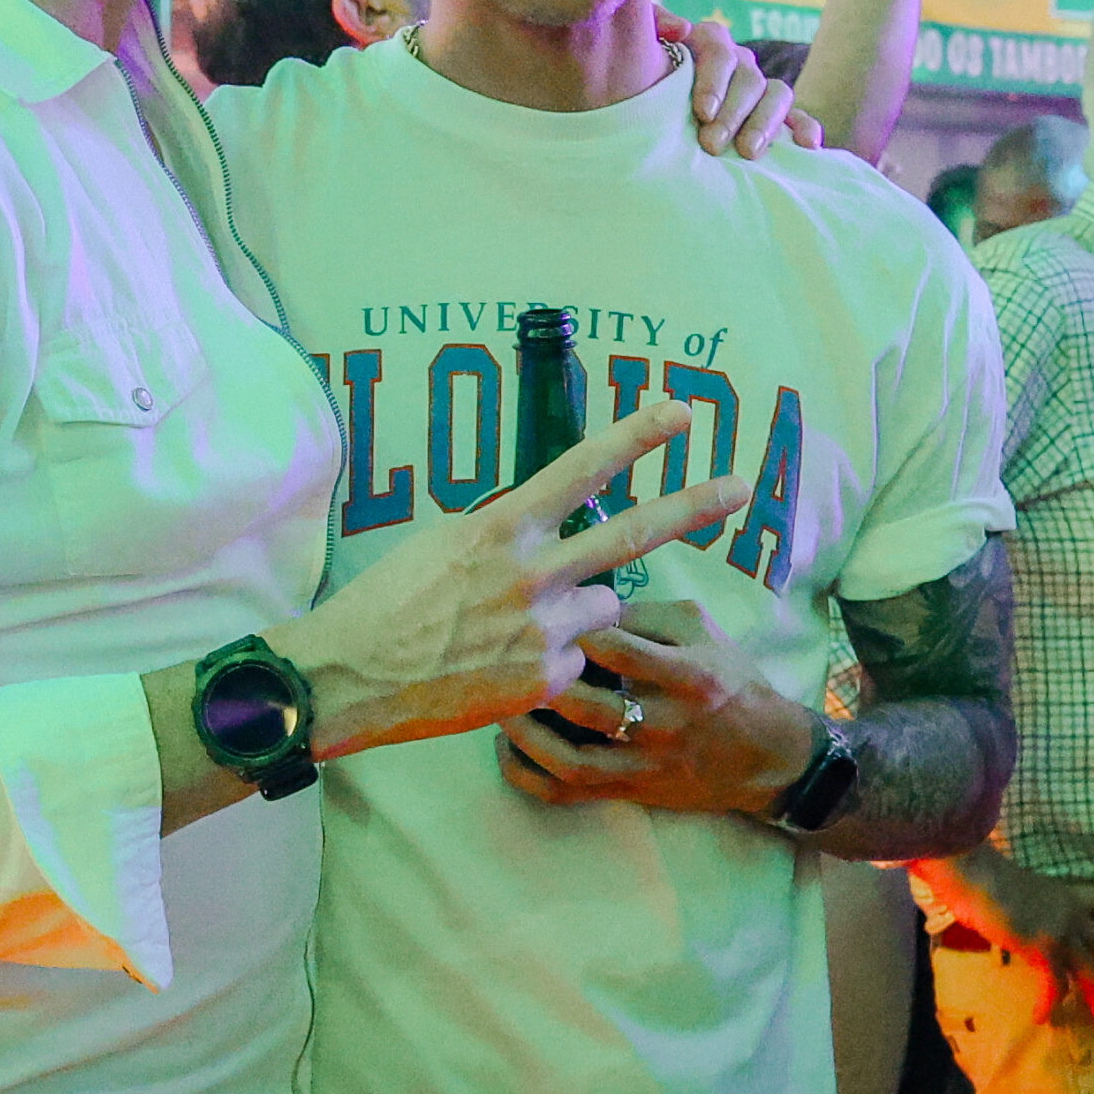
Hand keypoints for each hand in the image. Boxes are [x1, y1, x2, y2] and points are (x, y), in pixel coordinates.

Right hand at [270, 401, 749, 759]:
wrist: (351, 676)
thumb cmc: (386, 602)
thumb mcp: (441, 543)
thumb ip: (501, 533)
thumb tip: (540, 525)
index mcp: (500, 528)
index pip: (581, 469)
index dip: (635, 438)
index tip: (681, 413)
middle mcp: (531, 574)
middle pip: (631, 534)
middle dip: (693, 506)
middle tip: (742, 488)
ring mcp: (543, 630)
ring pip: (603, 605)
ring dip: (581, 610)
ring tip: (516, 625)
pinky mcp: (545, 680)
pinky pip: (578, 660)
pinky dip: (553, 661)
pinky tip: (503, 665)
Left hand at [496, 602, 818, 815]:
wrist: (768, 757)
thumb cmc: (730, 680)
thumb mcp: (700, 629)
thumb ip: (644, 612)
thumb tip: (582, 599)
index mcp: (689, 676)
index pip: (618, 648)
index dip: (571, 626)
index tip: (540, 606)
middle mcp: (665, 724)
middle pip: (587, 706)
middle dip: (539, 680)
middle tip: (504, 653)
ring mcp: (644, 765)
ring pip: (570, 759)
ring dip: (525, 731)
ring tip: (497, 699)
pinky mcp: (629, 791)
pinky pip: (566, 792)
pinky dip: (528, 774)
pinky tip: (507, 745)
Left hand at [655, 14, 818, 157]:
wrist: (645, 118)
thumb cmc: (640, 82)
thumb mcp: (637, 51)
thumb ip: (653, 27)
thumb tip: (681, 29)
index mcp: (705, 44)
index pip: (718, 48)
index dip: (713, 80)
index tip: (702, 112)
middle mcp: (738, 62)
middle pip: (748, 77)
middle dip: (733, 112)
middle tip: (712, 144)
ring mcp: (759, 88)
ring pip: (777, 94)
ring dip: (764, 123)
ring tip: (748, 152)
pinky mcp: (776, 115)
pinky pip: (797, 117)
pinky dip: (805, 128)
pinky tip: (807, 146)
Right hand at [914, 850, 1093, 1038]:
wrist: (973, 872)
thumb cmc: (981, 873)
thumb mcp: (1010, 889)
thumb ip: (1019, 907)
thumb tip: (1005, 916)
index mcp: (1066, 896)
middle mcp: (1072, 915)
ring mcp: (1062, 932)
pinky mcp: (1046, 949)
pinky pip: (1054, 987)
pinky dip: (1048, 1005)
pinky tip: (1042, 1019)